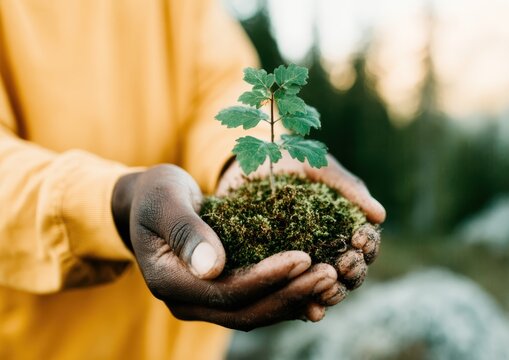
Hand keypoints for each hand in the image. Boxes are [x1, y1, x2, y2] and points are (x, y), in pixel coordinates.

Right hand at [111, 164, 337, 329]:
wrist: (148, 205)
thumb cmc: (156, 195)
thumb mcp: (164, 201)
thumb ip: (185, 232)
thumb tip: (213, 268)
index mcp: (169, 282)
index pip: (226, 291)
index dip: (266, 277)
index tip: (303, 256)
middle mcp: (188, 302)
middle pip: (246, 311)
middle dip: (290, 293)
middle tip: (329, 273)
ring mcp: (205, 302)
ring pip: (256, 312)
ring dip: (295, 298)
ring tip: (331, 278)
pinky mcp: (223, 294)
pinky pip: (259, 303)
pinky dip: (288, 296)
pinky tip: (316, 284)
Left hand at [217, 154, 384, 313]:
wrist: (246, 164)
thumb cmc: (291, 161)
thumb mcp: (320, 167)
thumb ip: (348, 188)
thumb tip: (380, 216)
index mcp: (345, 226)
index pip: (366, 245)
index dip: (369, 245)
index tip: (361, 238)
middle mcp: (329, 250)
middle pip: (352, 273)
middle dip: (354, 271)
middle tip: (347, 264)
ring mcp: (305, 266)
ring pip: (327, 289)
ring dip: (334, 293)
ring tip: (329, 290)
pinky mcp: (279, 276)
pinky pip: (296, 297)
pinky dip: (306, 307)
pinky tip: (311, 311)